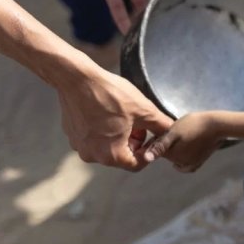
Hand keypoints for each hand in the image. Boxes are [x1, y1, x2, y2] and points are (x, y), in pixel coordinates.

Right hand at [56, 66, 172, 170]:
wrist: (77, 79)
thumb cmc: (111, 95)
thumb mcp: (144, 110)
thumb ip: (161, 126)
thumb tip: (171, 130)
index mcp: (111, 156)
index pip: (137, 164)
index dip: (149, 151)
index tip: (152, 137)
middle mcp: (92, 156)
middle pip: (122, 156)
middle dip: (134, 142)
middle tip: (139, 123)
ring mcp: (80, 146)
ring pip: (108, 147)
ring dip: (120, 136)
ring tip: (124, 115)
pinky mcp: (72, 135)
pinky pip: (94, 138)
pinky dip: (104, 130)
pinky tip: (108, 112)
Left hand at [139, 112, 228, 171]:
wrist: (217, 125)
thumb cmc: (194, 125)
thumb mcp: (174, 132)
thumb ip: (160, 146)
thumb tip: (146, 158)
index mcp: (171, 155)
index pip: (156, 150)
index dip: (158, 139)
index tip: (167, 130)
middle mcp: (180, 163)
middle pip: (167, 155)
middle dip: (169, 146)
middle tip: (178, 132)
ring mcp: (191, 163)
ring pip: (177, 159)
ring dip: (177, 150)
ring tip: (185, 136)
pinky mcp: (200, 162)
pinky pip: (187, 164)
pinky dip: (185, 158)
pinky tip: (189, 148)